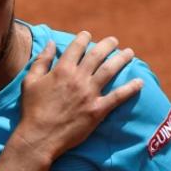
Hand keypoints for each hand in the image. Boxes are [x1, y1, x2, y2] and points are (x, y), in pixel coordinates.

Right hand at [16, 31, 142, 160]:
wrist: (39, 136)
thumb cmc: (32, 109)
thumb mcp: (30, 81)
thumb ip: (41, 61)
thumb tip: (50, 43)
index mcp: (61, 70)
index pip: (76, 48)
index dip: (83, 38)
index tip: (87, 34)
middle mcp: (78, 78)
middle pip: (97, 55)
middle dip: (107, 45)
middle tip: (114, 40)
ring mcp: (89, 94)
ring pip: (110, 70)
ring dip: (122, 59)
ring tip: (129, 53)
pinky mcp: (97, 110)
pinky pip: (118, 96)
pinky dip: (130, 88)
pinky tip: (140, 82)